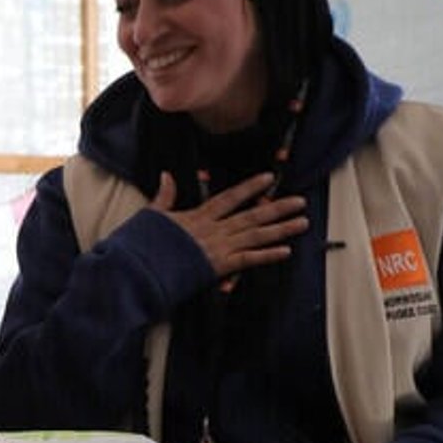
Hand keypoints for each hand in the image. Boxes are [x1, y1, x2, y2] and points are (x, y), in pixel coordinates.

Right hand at [152, 171, 307, 280]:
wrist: (139, 267)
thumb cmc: (143, 244)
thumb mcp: (152, 216)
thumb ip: (164, 196)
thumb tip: (166, 175)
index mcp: (198, 217)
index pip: (230, 197)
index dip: (250, 187)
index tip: (268, 178)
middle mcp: (213, 230)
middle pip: (251, 215)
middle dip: (278, 208)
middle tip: (301, 202)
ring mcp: (217, 248)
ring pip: (256, 235)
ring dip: (281, 229)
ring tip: (302, 223)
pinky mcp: (217, 267)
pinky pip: (248, 260)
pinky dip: (267, 255)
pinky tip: (286, 251)